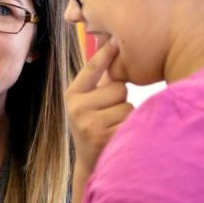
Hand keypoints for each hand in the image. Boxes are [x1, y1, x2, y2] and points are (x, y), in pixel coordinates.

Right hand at [65, 40, 133, 178]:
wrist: (90, 163)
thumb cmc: (93, 124)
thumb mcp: (86, 102)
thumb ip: (97, 81)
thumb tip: (111, 45)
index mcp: (72, 95)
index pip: (92, 69)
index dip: (105, 54)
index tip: (115, 40)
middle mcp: (77, 108)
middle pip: (118, 88)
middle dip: (120, 99)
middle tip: (109, 112)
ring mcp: (89, 124)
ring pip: (127, 105)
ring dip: (126, 115)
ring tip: (112, 125)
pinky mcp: (104, 137)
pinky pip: (131, 121)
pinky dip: (129, 127)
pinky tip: (117, 135)